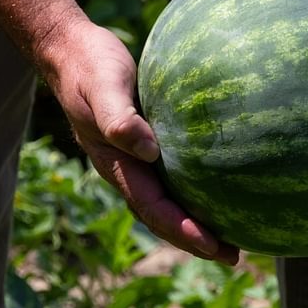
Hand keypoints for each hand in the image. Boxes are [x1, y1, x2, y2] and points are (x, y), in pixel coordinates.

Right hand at [40, 20, 238, 264]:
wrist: (75, 51)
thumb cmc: (90, 67)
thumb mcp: (103, 88)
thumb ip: (119, 120)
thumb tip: (150, 152)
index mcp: (116, 164)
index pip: (152, 208)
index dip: (182, 230)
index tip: (215, 247)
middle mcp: (127, 167)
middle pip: (162, 214)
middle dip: (194, 238)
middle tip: (232, 255)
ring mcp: (136, 156)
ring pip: (167, 198)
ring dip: (194, 220)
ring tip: (229, 233)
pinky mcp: (147, 139)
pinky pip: (172, 173)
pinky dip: (192, 188)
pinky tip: (215, 185)